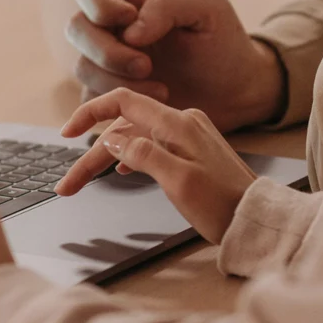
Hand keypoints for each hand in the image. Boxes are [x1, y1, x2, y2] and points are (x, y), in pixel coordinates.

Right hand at [57, 89, 256, 243]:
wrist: (256, 219)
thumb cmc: (223, 205)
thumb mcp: (179, 182)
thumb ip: (143, 156)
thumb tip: (111, 141)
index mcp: (177, 124)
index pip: (122, 102)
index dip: (89, 114)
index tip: (66, 134)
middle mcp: (181, 123)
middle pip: (122, 129)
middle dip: (90, 156)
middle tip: (66, 186)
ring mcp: (186, 136)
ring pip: (133, 141)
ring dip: (105, 161)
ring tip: (81, 185)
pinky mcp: (190, 152)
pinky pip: (150, 146)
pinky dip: (128, 157)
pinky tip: (119, 171)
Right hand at [67, 0, 284, 131]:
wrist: (235, 93)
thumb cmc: (225, 45)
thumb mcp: (210, 10)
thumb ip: (169, 4)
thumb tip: (129, 29)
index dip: (97, 3)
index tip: (131, 20)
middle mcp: (115, 28)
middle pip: (76, 27)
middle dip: (107, 51)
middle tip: (147, 66)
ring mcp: (110, 63)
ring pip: (81, 66)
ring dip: (115, 81)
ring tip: (160, 90)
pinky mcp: (112, 96)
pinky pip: (90, 99)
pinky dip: (115, 105)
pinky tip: (151, 105)